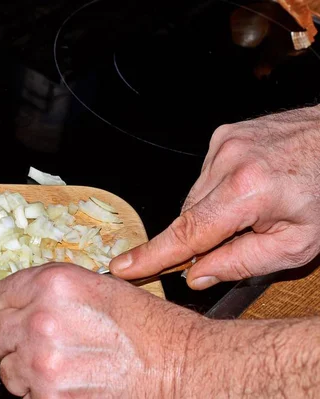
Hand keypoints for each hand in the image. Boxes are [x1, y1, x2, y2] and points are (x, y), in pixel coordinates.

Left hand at [0, 262, 201, 397]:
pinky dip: (37, 390)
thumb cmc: (146, 326)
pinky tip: (66, 381)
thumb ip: (47, 292)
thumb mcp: (96, 287)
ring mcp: (41, 358)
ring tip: (62, 364)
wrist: (179, 365)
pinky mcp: (47, 393)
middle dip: (11, 341)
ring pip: (7, 368)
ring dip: (24, 368)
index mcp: (52, 282)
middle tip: (39, 345)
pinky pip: (24, 393)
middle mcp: (40, 317)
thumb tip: (14, 308)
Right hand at [110, 105, 319, 289]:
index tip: (123, 266)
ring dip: (213, 211)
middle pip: (189, 215)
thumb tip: (197, 275)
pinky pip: (205, 175)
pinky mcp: (224, 136)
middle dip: (203, 235)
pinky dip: (218, 189)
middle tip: (237, 237)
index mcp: (247, 191)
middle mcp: (229, 161)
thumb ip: (242, 263)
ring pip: (195, 196)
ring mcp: (224, 144)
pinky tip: (246, 188)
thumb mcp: (298, 244)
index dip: (152, 255)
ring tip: (253, 207)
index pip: (186, 233)